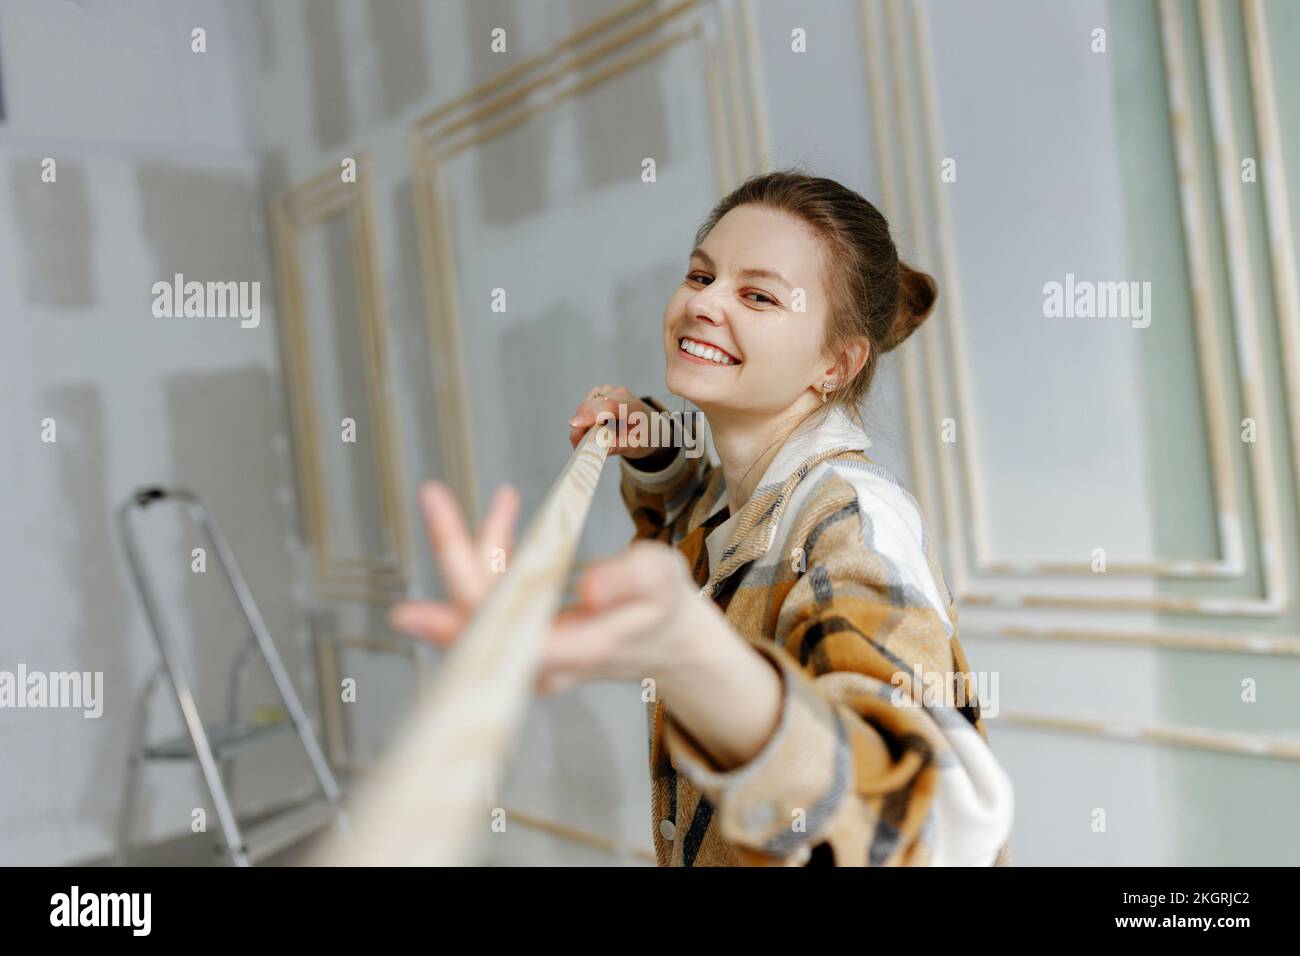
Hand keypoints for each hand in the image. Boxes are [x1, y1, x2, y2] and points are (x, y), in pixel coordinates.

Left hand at [390, 482, 705, 695]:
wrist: (668, 636)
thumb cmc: (663, 605)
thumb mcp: (661, 581)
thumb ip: (629, 581)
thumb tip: (589, 589)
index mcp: (575, 650)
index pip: (502, 640)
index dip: (453, 625)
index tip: (408, 613)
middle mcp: (543, 658)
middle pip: (478, 613)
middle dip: (454, 554)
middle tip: (433, 500)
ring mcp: (531, 645)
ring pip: (481, 598)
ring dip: (471, 545)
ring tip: (461, 496)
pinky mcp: (527, 629)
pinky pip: (495, 591)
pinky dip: (493, 550)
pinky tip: (501, 513)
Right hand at [568, 385, 660, 459]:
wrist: (648, 424)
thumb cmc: (643, 435)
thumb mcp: (636, 446)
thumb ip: (619, 446)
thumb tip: (601, 449)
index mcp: (633, 406)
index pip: (610, 406)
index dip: (591, 415)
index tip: (575, 425)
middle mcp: (617, 393)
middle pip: (590, 407)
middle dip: (580, 429)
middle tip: (580, 449)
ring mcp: (605, 391)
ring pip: (582, 408)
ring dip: (581, 426)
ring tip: (590, 441)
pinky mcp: (596, 393)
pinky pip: (582, 409)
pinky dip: (583, 422)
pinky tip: (592, 430)